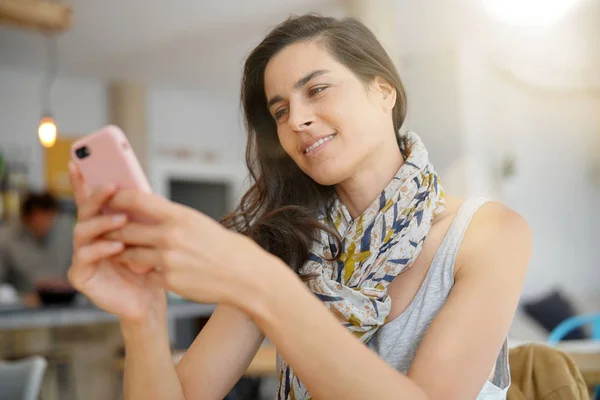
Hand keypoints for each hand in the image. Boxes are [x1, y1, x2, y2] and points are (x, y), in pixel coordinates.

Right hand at [67, 162, 165, 322]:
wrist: (153, 298)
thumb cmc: (152, 265)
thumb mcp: (150, 235)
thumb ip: (141, 215)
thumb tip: (143, 189)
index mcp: (104, 224)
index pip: (90, 199)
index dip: (81, 180)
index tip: (77, 161)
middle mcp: (89, 237)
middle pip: (85, 210)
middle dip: (97, 197)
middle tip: (113, 188)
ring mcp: (82, 255)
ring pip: (81, 231)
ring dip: (102, 223)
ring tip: (122, 220)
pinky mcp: (81, 275)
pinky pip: (83, 257)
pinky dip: (101, 249)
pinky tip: (117, 246)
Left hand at [103, 189, 269, 305]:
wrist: (244, 275)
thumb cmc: (225, 247)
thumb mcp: (199, 223)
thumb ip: (174, 218)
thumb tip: (152, 209)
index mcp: (180, 216)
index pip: (137, 199)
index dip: (117, 197)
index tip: (109, 198)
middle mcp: (171, 236)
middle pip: (125, 228)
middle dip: (111, 229)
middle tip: (102, 228)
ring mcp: (168, 260)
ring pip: (129, 254)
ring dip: (121, 252)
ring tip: (116, 251)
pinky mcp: (169, 281)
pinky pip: (146, 275)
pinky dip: (146, 274)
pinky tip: (147, 272)